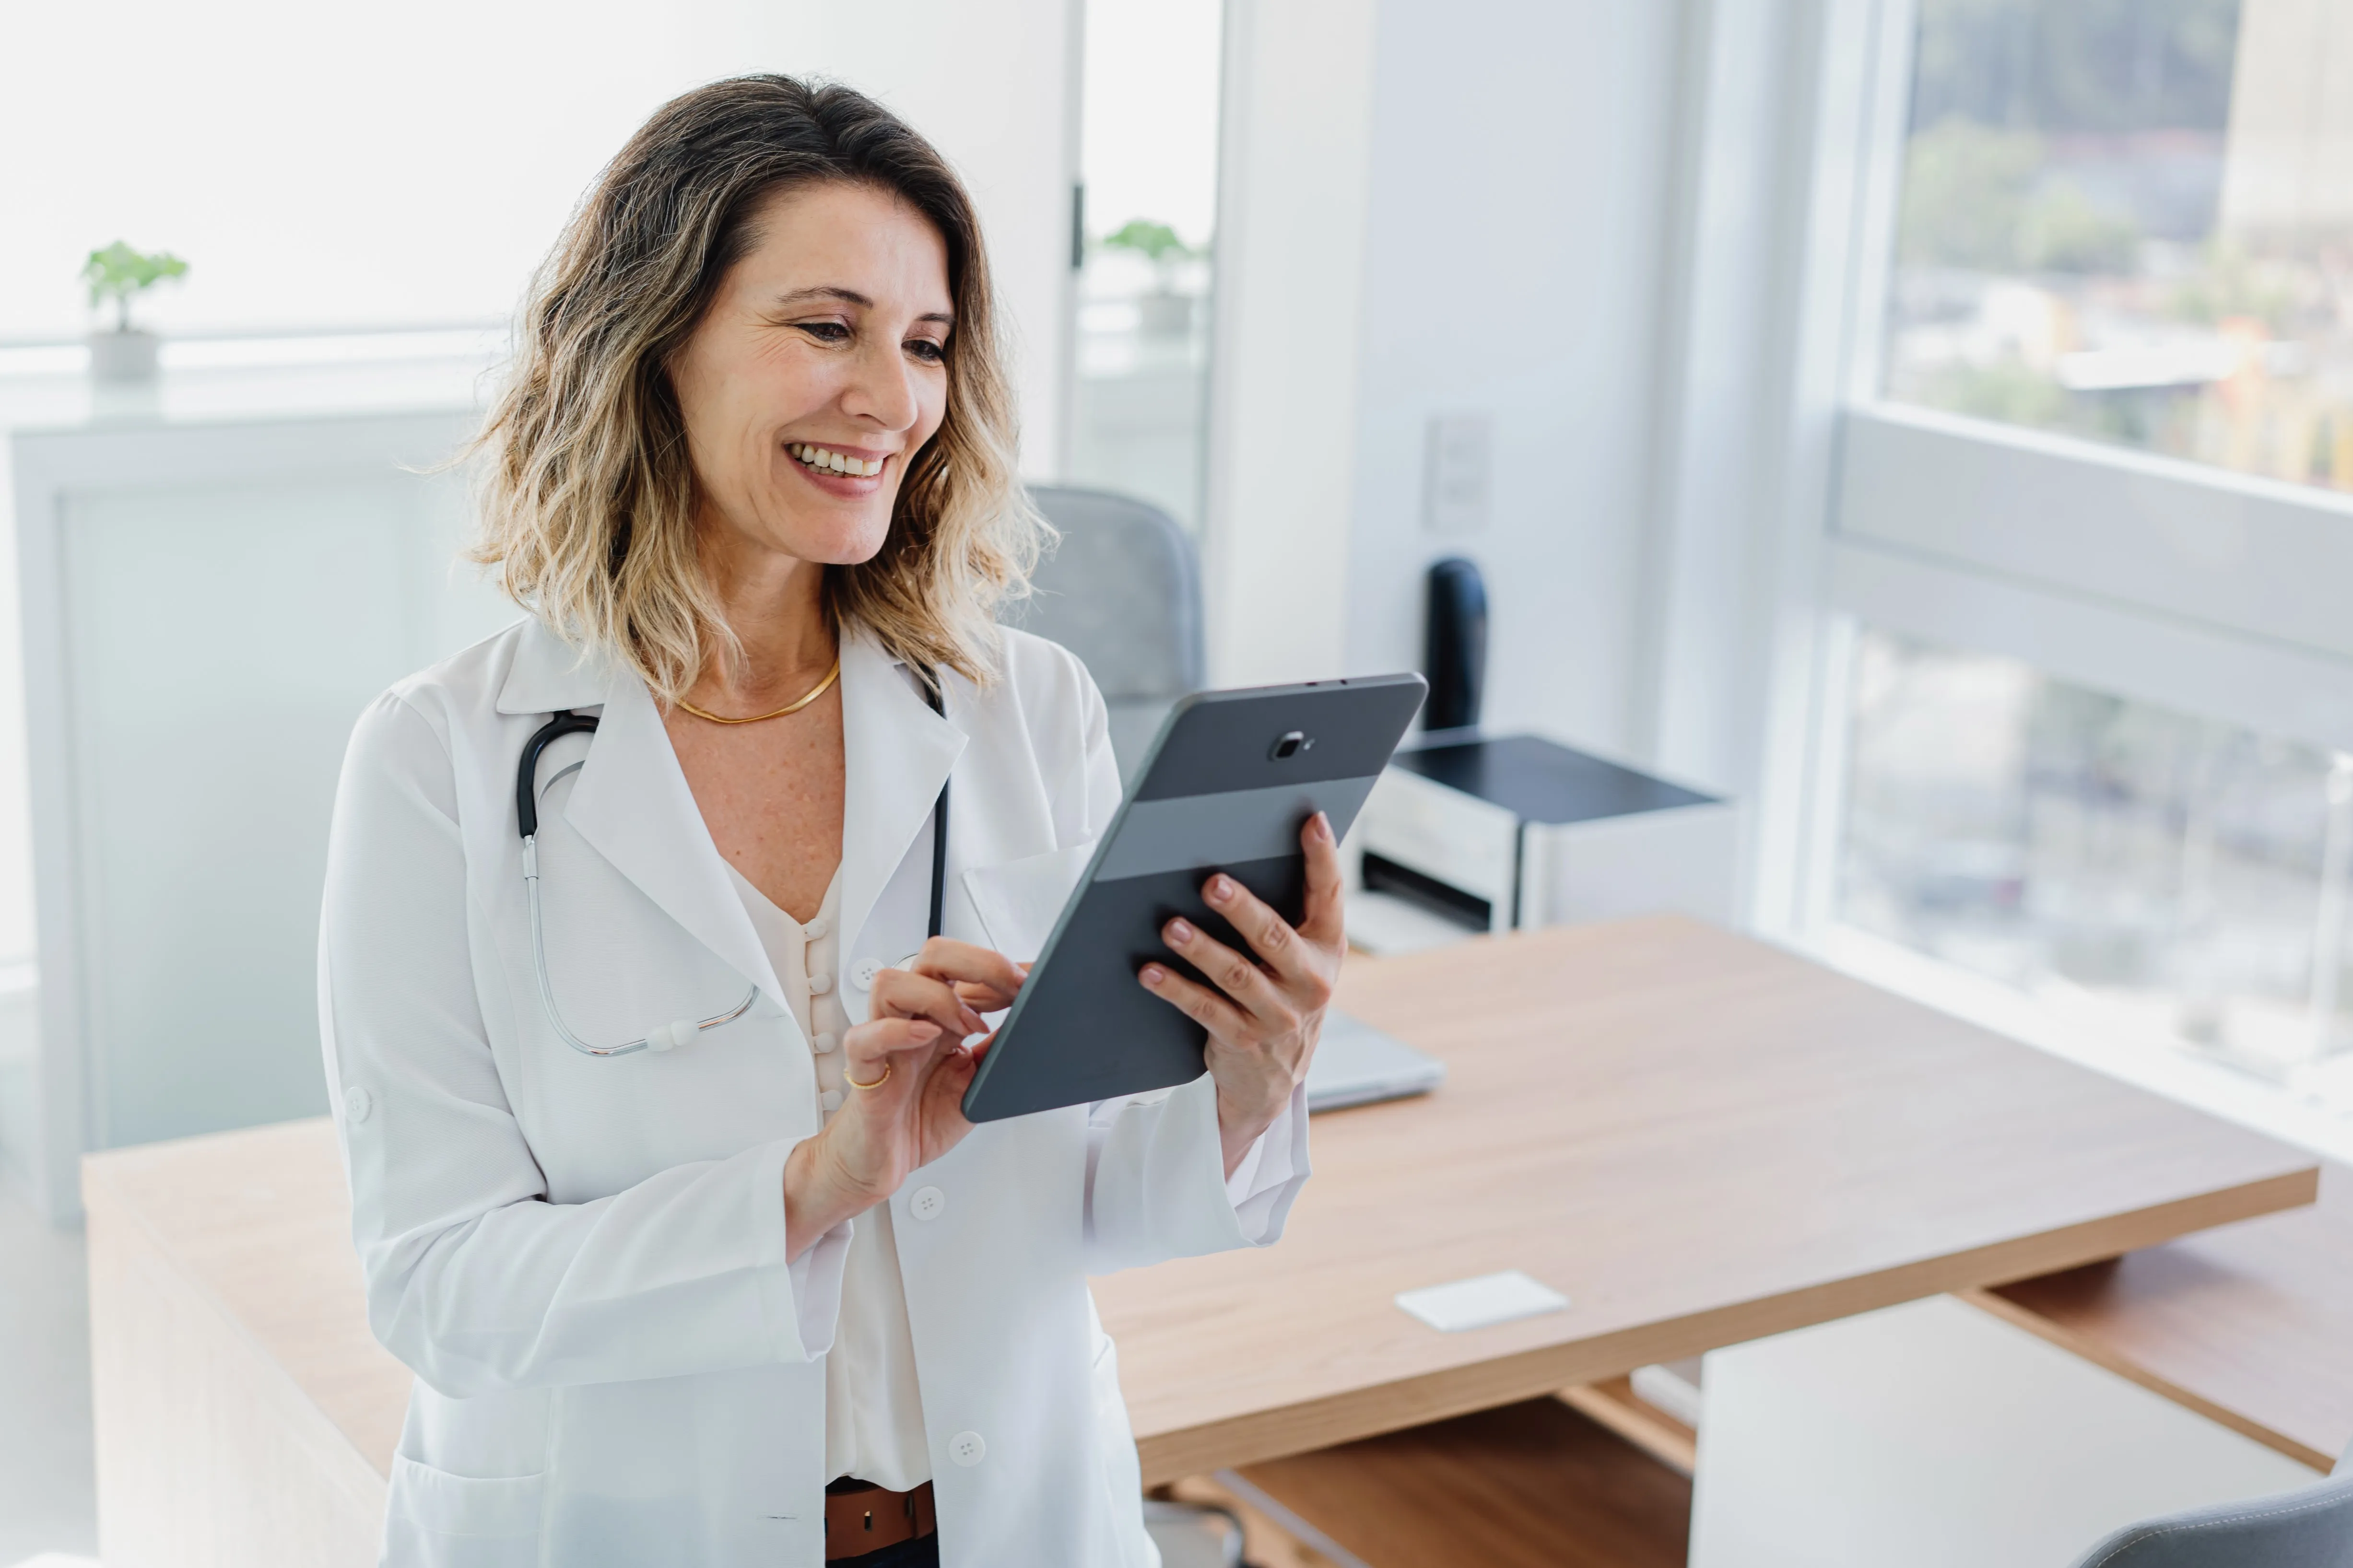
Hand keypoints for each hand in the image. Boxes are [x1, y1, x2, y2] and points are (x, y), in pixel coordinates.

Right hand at [784, 938, 1024, 1257]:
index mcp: (940, 1018)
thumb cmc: (919, 1119)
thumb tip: (1035, 1024)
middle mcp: (912, 1020)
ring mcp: (886, 1042)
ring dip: (939, 997)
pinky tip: (925, 1035)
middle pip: (932, 957)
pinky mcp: (864, 1071)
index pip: (964, 967)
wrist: (879, 1162)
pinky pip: (865, 1038)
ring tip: (967, 1026)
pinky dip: (896, 1030)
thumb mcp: (976, 1084)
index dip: (1001, 966)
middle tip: (1012, 987)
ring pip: (892, 983)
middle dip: (978, 963)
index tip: (1033, 977)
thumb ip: (997, 1052)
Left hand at [1139, 812, 1342, 1176]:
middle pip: (1274, 937)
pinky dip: (1176, 989)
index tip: (1312, 821)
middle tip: (1212, 883)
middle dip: (1242, 909)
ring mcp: (1278, 1015)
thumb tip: (1258, 847)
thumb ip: (1291, 911)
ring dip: (1201, 949)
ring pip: (1235, 975)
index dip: (1323, 856)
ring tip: (1172, 927)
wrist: (1274, 1073)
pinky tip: (1152, 972)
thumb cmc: (1281, 991)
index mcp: (1326, 946)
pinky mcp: (1243, 1039)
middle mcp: (1309, 981)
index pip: (1329, 894)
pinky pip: (1205, 1010)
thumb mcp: (1301, 954)